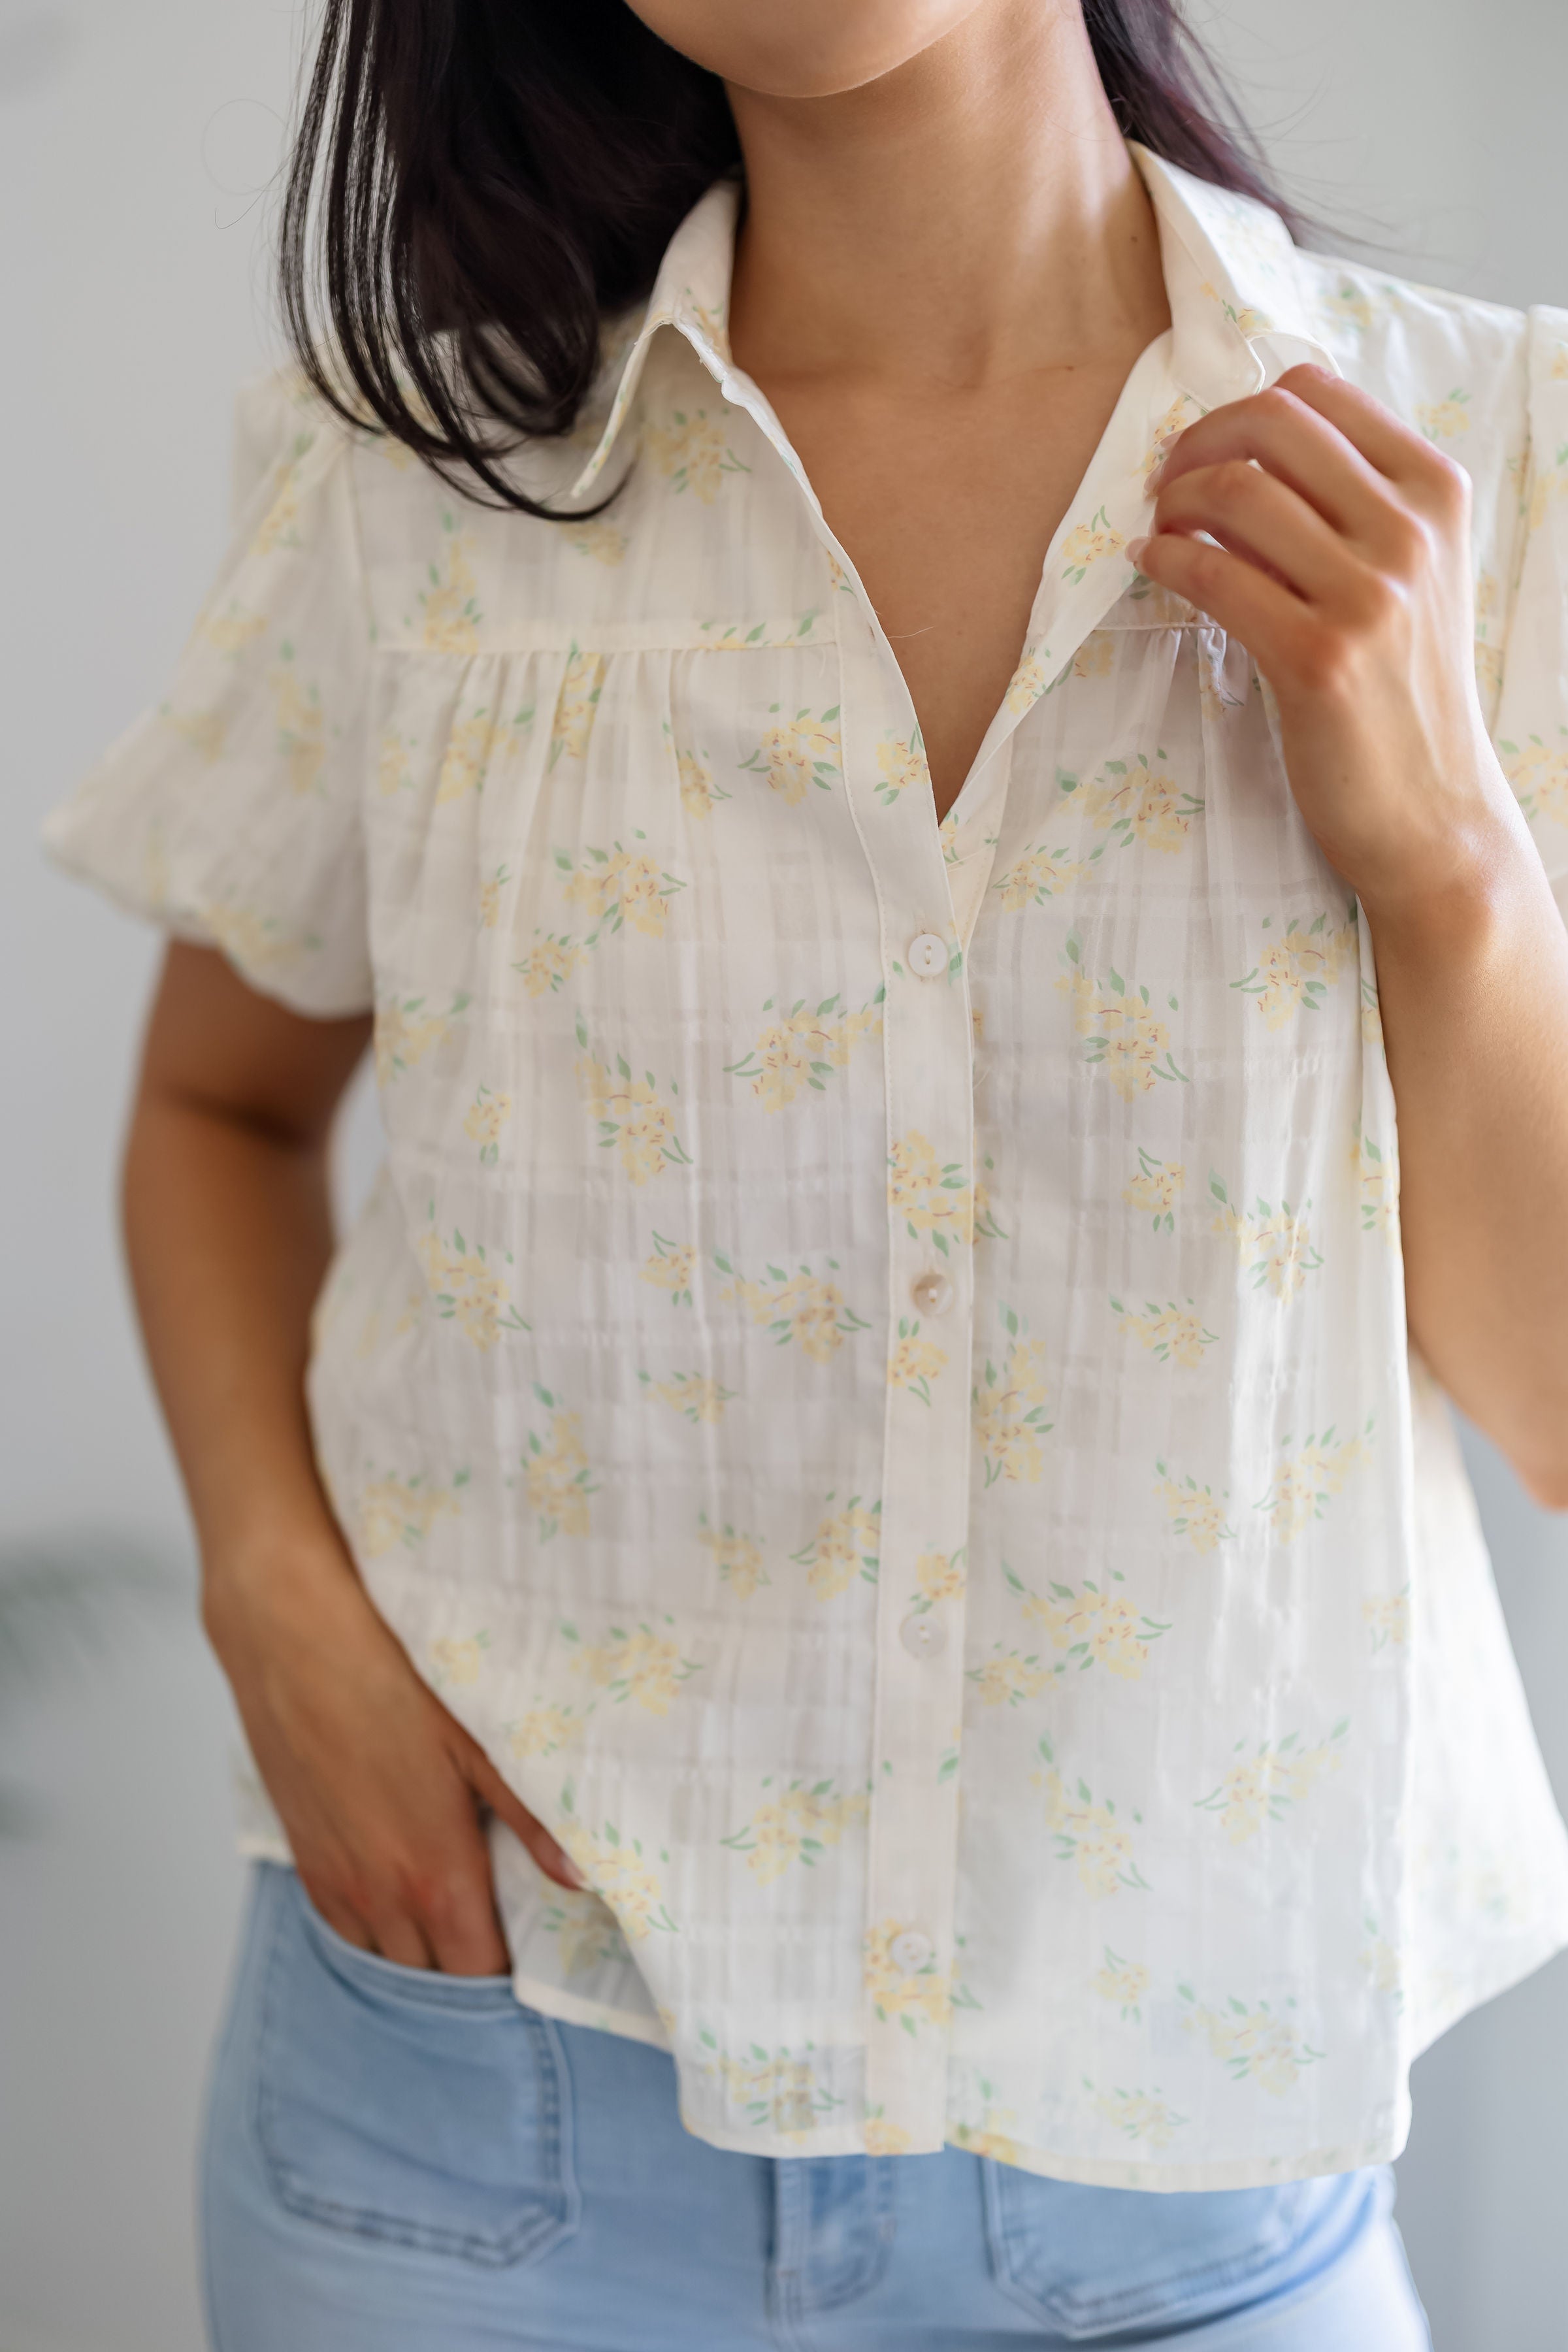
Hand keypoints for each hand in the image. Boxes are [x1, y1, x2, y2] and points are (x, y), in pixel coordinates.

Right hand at [203, 1530, 581, 1971]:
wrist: (292, 1638)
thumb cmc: (395, 1680)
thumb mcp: (480, 1741)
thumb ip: (534, 1818)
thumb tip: (582, 1878)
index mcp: (436, 1876)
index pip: (478, 1975)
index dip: (510, 1977)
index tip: (536, 1957)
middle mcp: (382, 1896)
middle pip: (432, 1979)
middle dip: (468, 1972)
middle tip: (503, 1937)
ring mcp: (336, 1881)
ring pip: (383, 1959)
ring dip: (419, 1954)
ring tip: (455, 1923)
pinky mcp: (304, 1858)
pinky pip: (343, 1928)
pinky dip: (376, 1929)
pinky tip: (400, 1895)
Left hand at [1130, 364, 1526, 923]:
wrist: (1433, 809)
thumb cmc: (1403, 689)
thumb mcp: (1407, 574)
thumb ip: (1350, 507)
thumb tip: (1240, 453)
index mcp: (1436, 491)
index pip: (1318, 393)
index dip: (1237, 411)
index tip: (1204, 451)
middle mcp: (1411, 531)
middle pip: (1271, 426)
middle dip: (1196, 444)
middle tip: (1164, 486)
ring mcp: (1369, 595)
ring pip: (1238, 492)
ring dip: (1173, 503)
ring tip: (1158, 532)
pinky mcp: (1318, 658)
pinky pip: (1216, 575)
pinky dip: (1166, 559)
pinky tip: (1152, 565)